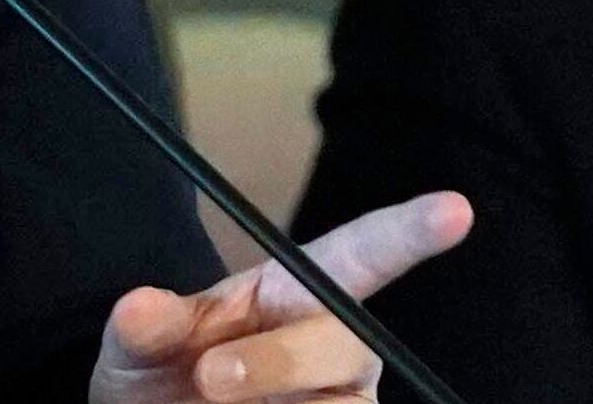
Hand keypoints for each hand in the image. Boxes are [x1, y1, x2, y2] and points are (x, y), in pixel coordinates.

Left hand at [87, 192, 470, 402]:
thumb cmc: (160, 376)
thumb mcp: (137, 347)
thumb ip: (143, 326)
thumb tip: (139, 308)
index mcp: (293, 292)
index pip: (363, 253)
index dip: (411, 230)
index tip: (455, 208)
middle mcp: (337, 345)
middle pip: (345, 344)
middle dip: (275, 362)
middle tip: (208, 378)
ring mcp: (347, 401)